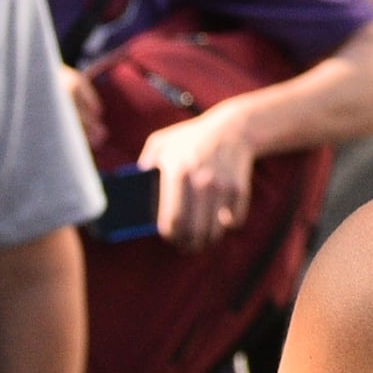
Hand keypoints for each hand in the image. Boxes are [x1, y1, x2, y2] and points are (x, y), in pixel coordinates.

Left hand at [142, 103, 261, 248]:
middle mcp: (200, 181)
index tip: (169, 236)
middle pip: (194, 231)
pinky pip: (234, 221)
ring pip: (215, 231)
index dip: (170, 235)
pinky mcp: (239, 189)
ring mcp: (222, 186)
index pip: (172, 219)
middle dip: (189, 244)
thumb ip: (143, 165)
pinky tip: (221, 221)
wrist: (233, 127)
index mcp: (177, 172)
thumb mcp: (160, 142)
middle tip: (186, 244)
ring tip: (202, 239)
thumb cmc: (190, 138)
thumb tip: (133, 192)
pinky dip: (228, 226)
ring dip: (207, 239)